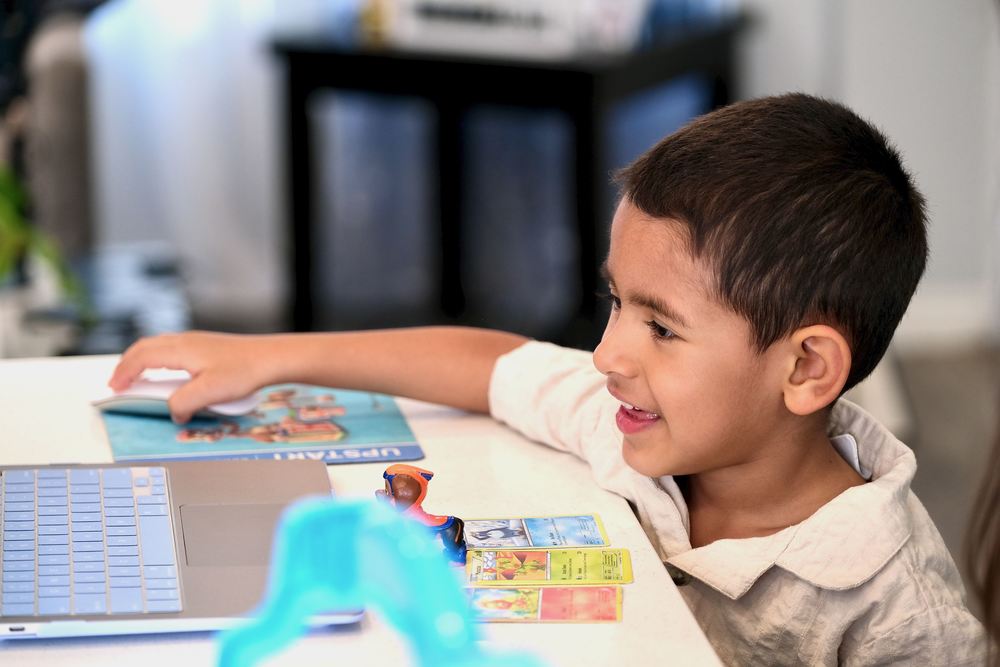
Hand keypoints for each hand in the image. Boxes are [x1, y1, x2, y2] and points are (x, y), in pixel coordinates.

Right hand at [109, 331, 272, 422]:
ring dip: (142, 360)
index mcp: (180, 350)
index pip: (141, 358)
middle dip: (127, 364)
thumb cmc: (245, 370)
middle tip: (117, 382)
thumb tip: (173, 412)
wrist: (272, 358)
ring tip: (137, 376)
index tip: (114, 387)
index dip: (124, 373)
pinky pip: (171, 348)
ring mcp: (197, 341)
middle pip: (145, 347)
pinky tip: (167, 371)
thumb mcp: (210, 392)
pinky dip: (158, 358)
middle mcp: (185, 341)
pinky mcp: (207, 346)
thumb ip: (184, 403)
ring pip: (158, 345)